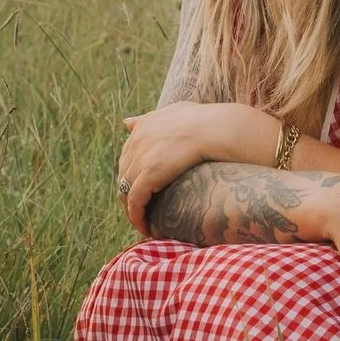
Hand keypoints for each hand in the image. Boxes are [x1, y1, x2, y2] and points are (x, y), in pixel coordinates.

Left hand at [118, 102, 270, 231]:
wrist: (215, 128)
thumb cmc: (204, 120)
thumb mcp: (171, 112)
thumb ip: (149, 118)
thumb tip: (127, 123)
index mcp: (141, 128)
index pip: (127, 158)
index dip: (132, 176)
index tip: (141, 190)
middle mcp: (136, 142)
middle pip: (123, 175)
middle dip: (129, 194)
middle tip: (142, 211)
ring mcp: (140, 159)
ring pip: (126, 191)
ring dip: (132, 210)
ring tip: (144, 223)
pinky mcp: (148, 175)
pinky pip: (135, 202)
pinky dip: (137, 217)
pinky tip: (146, 228)